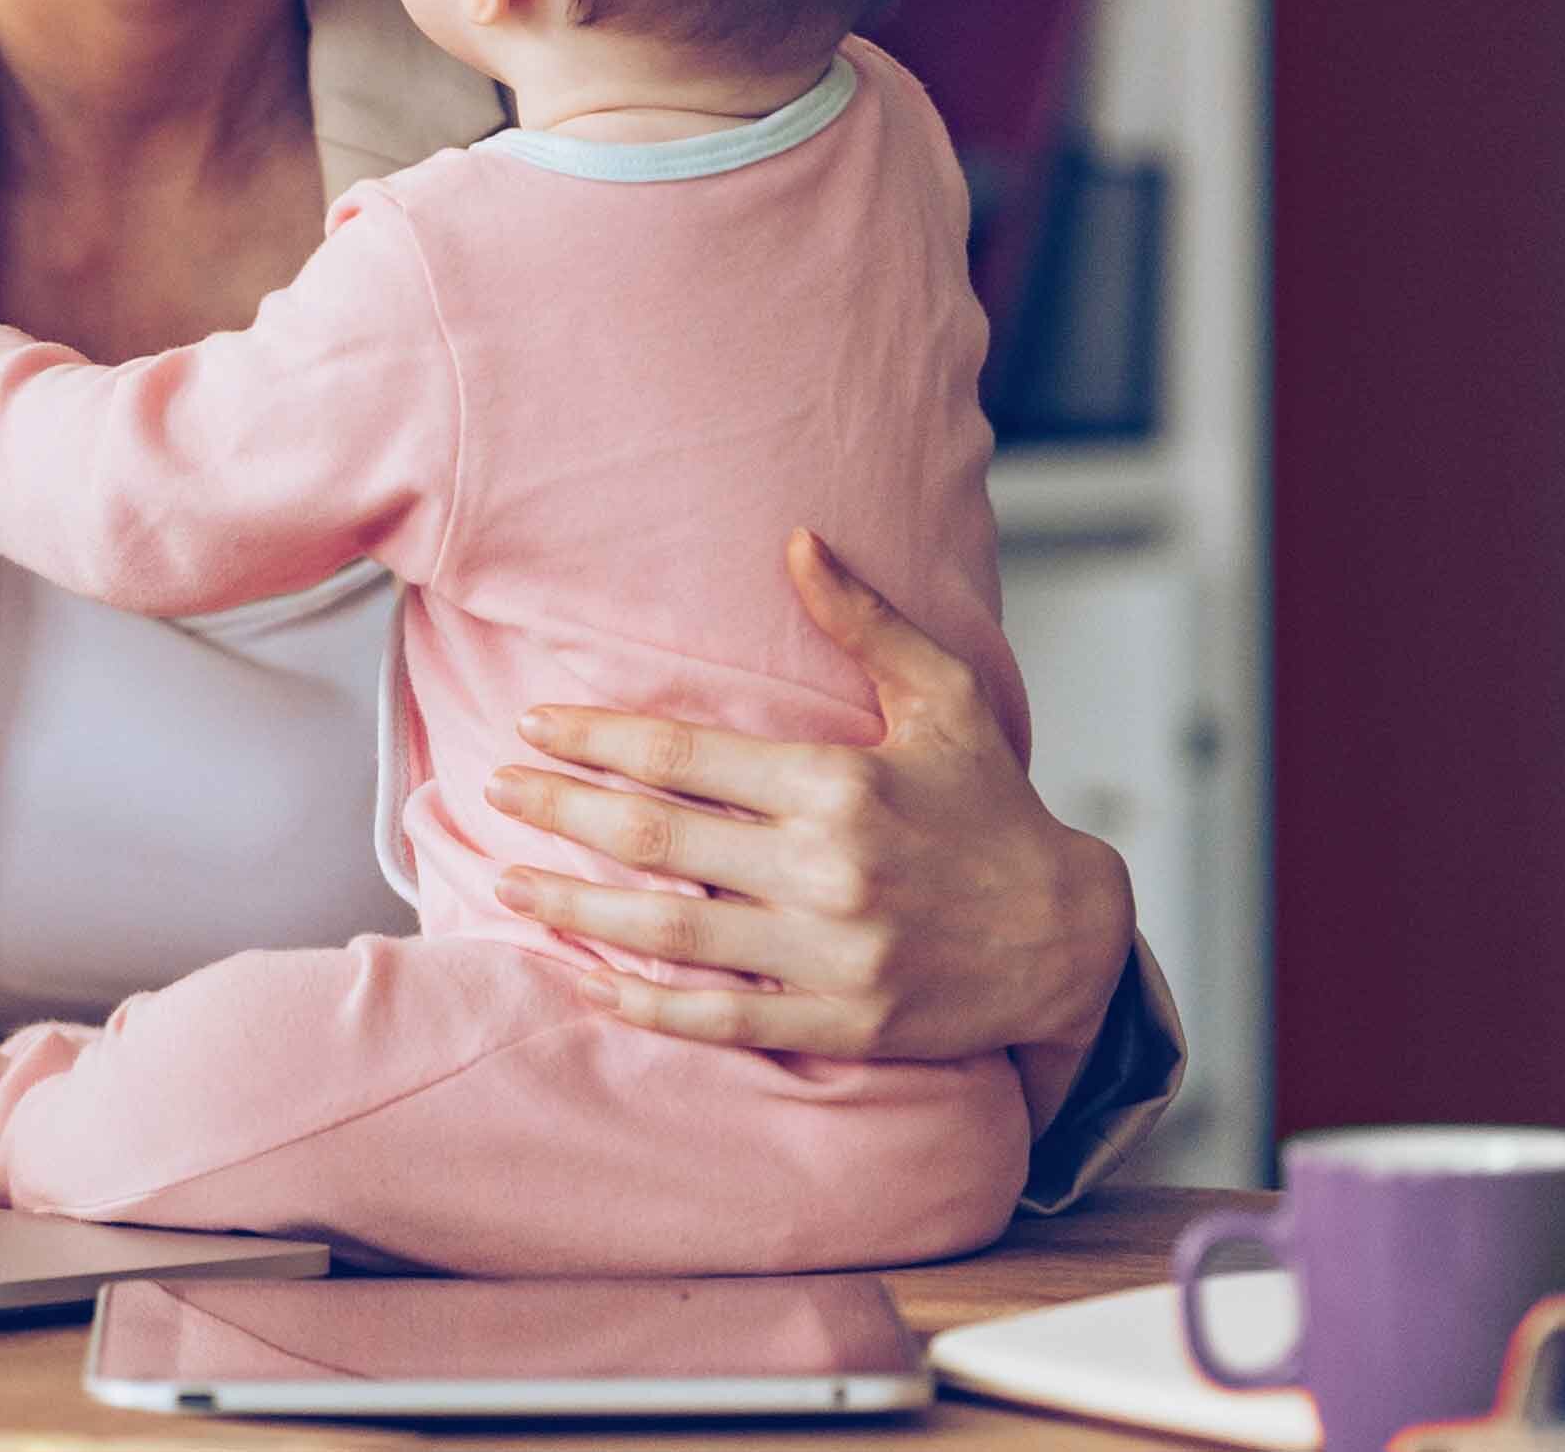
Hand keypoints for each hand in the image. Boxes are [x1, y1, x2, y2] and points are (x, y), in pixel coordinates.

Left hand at [485, 530, 1134, 1062]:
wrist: (1069, 937)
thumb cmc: (994, 807)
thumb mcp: (943, 697)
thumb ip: (863, 622)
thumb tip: (796, 540)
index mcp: (840, 784)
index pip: (683, 756)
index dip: (596, 739)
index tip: (534, 725)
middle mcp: (828, 870)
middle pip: (655, 840)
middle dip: (561, 811)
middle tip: (495, 791)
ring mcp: (831, 956)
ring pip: (669, 934)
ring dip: (577, 909)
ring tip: (509, 884)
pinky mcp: (841, 1024)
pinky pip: (721, 1018)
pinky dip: (648, 1006)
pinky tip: (589, 985)